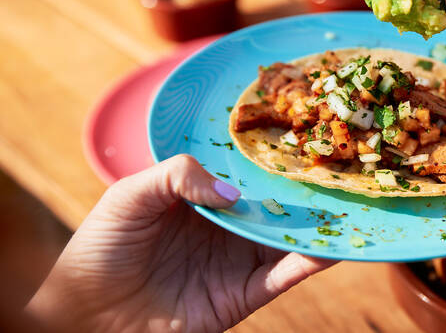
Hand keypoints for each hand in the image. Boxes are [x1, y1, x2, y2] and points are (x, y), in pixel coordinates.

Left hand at [26, 155, 334, 331]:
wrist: (84, 317)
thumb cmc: (99, 250)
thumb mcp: (128, 195)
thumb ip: (178, 177)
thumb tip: (235, 193)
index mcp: (201, 199)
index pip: (246, 175)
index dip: (271, 160)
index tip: (302, 139)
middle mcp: (226, 227)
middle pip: (275, 205)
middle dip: (306, 189)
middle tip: (340, 168)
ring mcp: (236, 260)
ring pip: (288, 239)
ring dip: (319, 224)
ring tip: (351, 204)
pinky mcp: (242, 295)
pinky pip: (282, 276)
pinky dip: (310, 262)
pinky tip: (332, 245)